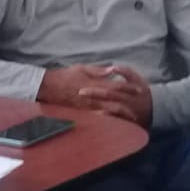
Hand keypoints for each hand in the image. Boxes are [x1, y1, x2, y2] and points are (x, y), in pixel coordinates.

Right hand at [37, 64, 152, 124]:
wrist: (49, 88)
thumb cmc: (65, 76)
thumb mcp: (82, 68)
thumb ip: (98, 70)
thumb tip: (113, 70)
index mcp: (95, 83)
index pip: (117, 86)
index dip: (129, 88)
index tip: (139, 89)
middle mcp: (94, 96)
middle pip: (116, 101)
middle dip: (129, 104)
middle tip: (139, 107)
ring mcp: (89, 106)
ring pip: (109, 112)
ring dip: (121, 115)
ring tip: (130, 117)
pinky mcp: (84, 113)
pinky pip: (99, 118)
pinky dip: (109, 120)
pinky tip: (115, 122)